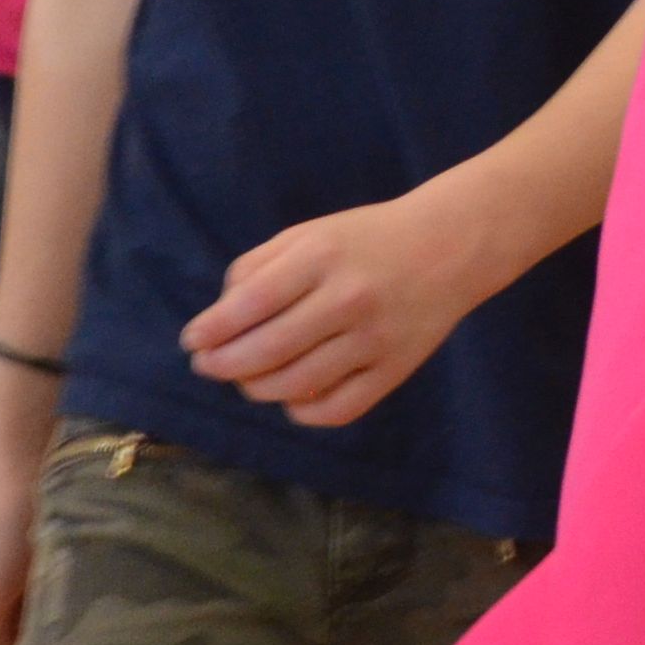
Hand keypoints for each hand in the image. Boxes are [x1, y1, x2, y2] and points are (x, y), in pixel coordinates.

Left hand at [181, 190, 507, 429]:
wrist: (451, 246)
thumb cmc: (366, 239)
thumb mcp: (309, 233)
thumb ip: (256, 268)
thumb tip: (218, 322)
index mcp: (323, 256)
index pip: (250, 304)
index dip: (211, 330)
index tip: (193, 341)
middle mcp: (349, 298)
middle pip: (266, 351)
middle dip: (222, 365)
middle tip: (209, 365)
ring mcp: (375, 338)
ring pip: (295, 385)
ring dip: (255, 388)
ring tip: (246, 379)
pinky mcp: (396, 370)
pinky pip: (336, 409)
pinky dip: (301, 410)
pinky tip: (291, 394)